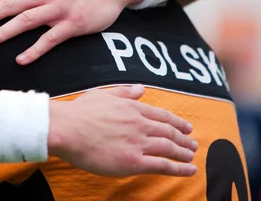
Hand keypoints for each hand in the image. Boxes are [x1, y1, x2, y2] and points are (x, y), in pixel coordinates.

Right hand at [48, 85, 197, 176]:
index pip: (161, 115)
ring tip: (191, 156)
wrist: (67, 129)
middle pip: (169, 132)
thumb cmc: (79, 112)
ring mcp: (138, 143)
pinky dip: (179, 168)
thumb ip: (124, 93)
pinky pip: (162, 165)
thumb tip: (140, 89)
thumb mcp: (103, 95)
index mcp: (132, 109)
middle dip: (184, 138)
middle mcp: (139, 125)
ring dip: (184, 153)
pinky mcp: (133, 162)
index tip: (186, 127)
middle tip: (193, 143)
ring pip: (169, 148)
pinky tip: (189, 170)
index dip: (176, 122)